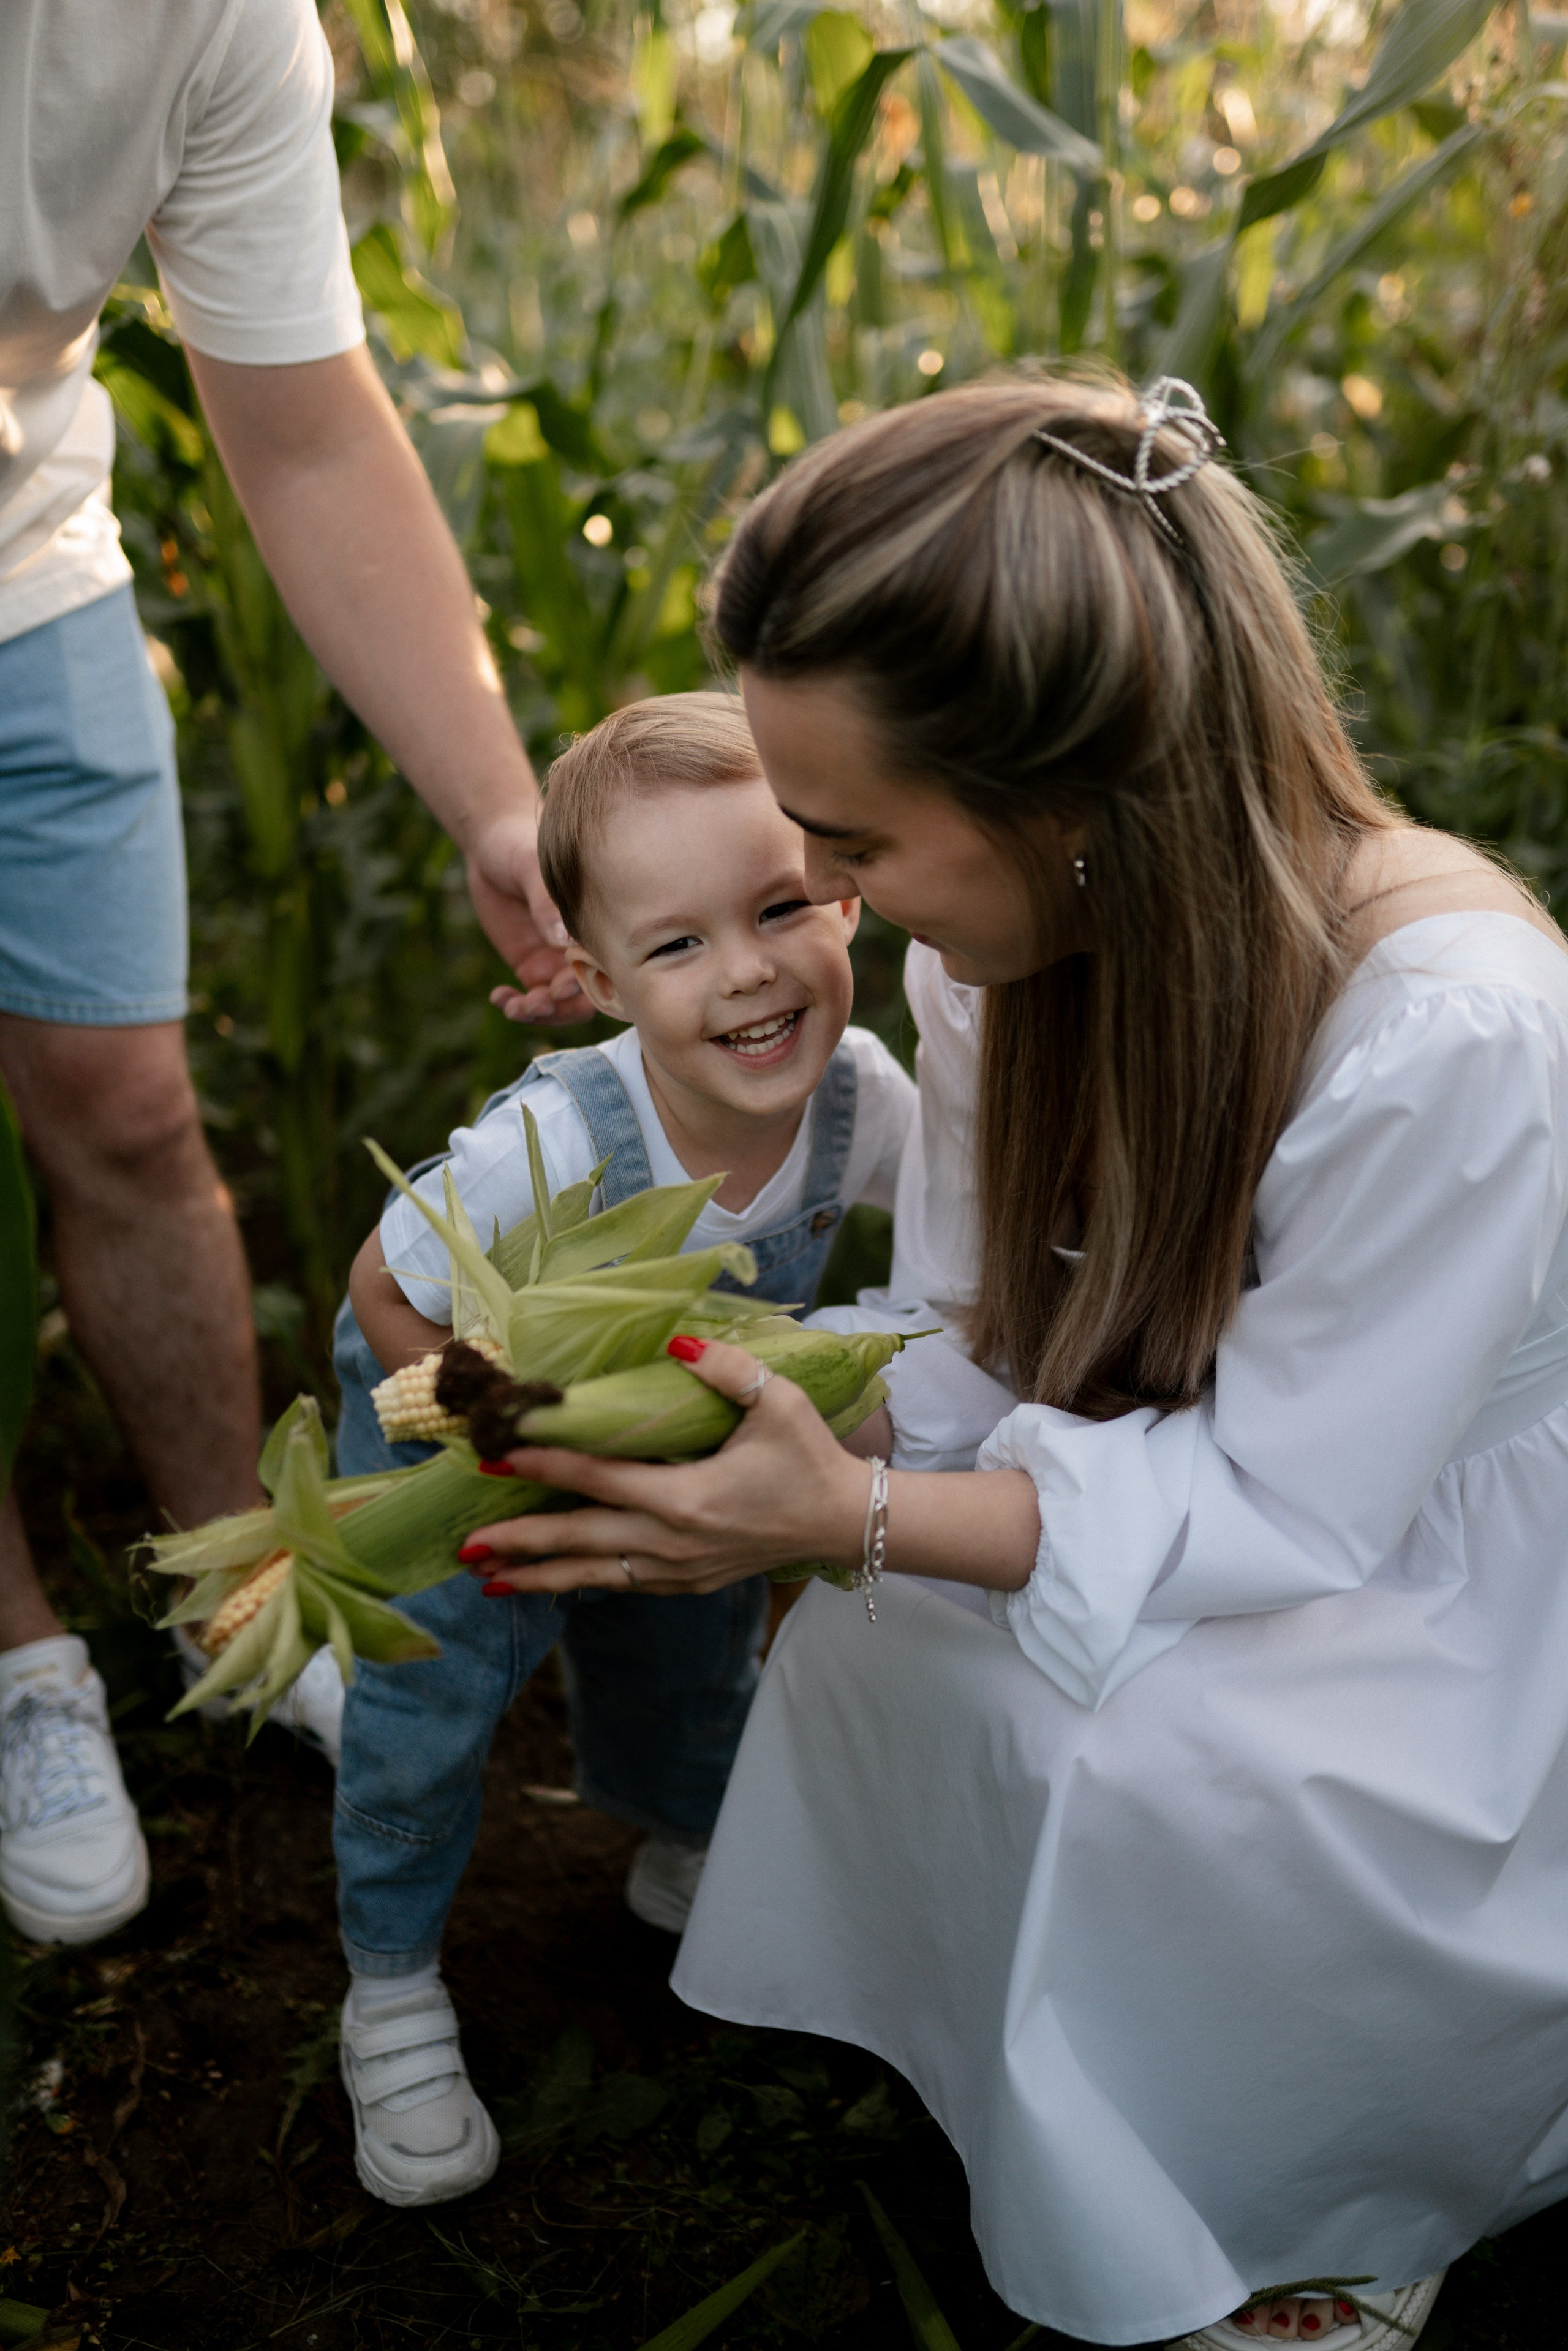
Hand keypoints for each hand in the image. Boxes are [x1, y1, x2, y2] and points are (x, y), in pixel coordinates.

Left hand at [461, 1338, 871, 1594]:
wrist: (845, 1523)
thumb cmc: (810, 1457)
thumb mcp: (779, 1402)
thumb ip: (726, 1369)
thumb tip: (676, 1340)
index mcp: (686, 1498)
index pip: (597, 1480)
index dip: (544, 1468)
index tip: (497, 1460)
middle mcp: (673, 1541)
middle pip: (580, 1542)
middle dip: (519, 1544)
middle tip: (464, 1545)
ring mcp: (678, 1569)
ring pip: (594, 1576)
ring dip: (539, 1577)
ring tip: (487, 1579)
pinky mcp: (688, 1582)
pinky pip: (622, 1584)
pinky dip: (582, 1583)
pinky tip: (552, 1581)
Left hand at [464, 805, 591, 1025]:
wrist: (492, 844)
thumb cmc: (520, 845)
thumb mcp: (532, 867)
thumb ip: (547, 905)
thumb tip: (563, 941)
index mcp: (593, 925)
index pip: (606, 967)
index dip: (589, 985)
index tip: (563, 983)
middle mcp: (580, 949)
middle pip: (585, 996)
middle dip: (563, 1008)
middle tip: (537, 1002)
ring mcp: (555, 962)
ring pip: (558, 1005)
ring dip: (539, 1013)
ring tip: (514, 1007)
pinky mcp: (530, 967)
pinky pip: (528, 999)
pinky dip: (515, 1006)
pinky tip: (498, 997)